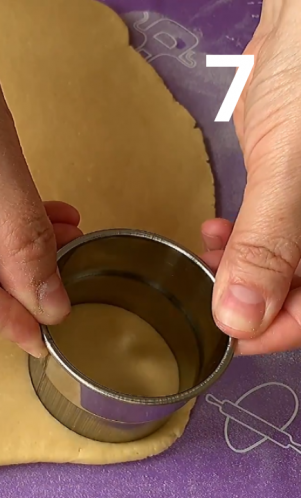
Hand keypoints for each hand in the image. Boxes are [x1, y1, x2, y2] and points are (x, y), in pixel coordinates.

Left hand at [200, 0, 300, 353]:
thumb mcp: (292, 164)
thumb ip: (268, 243)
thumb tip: (241, 318)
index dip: (273, 332)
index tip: (225, 332)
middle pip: (298, 296)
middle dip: (250, 304)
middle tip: (206, 295)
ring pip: (283, 271)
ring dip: (241, 276)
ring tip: (208, 262)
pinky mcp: (293, 190)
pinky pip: (273, 236)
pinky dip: (243, 243)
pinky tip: (218, 233)